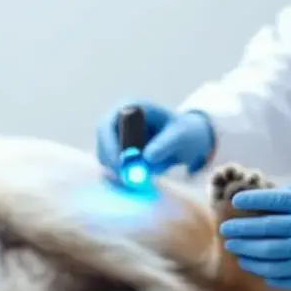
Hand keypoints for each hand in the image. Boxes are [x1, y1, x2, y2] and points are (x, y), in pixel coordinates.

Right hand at [95, 101, 214, 175]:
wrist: (189, 139)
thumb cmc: (186, 132)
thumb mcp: (181, 136)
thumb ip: (166, 144)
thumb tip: (146, 157)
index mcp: (131, 107)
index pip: (106, 125)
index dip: (109, 146)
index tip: (121, 166)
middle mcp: (118, 119)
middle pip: (101, 143)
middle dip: (111, 163)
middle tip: (128, 181)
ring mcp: (116, 136)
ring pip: (105, 157)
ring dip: (117, 172)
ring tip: (140, 182)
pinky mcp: (119, 152)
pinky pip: (112, 166)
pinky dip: (121, 176)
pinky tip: (138, 183)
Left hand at [219, 184, 290, 289]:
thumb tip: (270, 195)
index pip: (274, 201)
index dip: (251, 200)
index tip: (235, 201)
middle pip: (265, 230)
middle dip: (241, 230)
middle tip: (226, 230)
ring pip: (269, 256)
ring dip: (248, 253)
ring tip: (236, 250)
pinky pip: (283, 277)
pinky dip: (266, 273)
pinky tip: (256, 267)